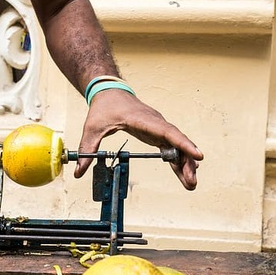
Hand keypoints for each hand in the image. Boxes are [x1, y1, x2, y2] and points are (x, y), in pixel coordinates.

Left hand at [74, 90, 202, 189]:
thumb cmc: (103, 107)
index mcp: (142, 120)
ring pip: (176, 146)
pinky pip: (171, 147)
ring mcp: (158, 128)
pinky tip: (185, 173)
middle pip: (176, 142)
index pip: (167, 132)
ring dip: (185, 163)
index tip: (197, 155)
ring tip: (191, 183)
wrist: (109, 91)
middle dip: (186, 161)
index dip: (183, 144)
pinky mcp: (156, 133)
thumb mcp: (92, 128)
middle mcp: (155, 123)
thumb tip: (78, 172)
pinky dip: (178, 160)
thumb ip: (87, 149)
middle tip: (192, 181)